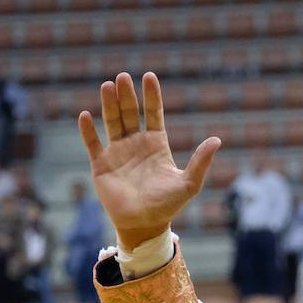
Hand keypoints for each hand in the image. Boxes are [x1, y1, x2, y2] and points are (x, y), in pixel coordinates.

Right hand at [77, 72, 220, 250]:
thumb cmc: (168, 206)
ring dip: (109, 104)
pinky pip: (92, 143)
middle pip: (130, 113)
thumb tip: (217, 140)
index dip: (151, 96)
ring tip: (107, 86)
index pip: (154, 113)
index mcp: (157, 144)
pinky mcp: (101, 165)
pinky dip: (88, 130)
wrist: (144, 226)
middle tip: (123, 77)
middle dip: (127, 95)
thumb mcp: (189, 184)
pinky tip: (85, 116)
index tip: (149, 77)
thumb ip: (201, 162)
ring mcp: (117, 152)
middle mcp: (136, 144)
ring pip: (112, 122)